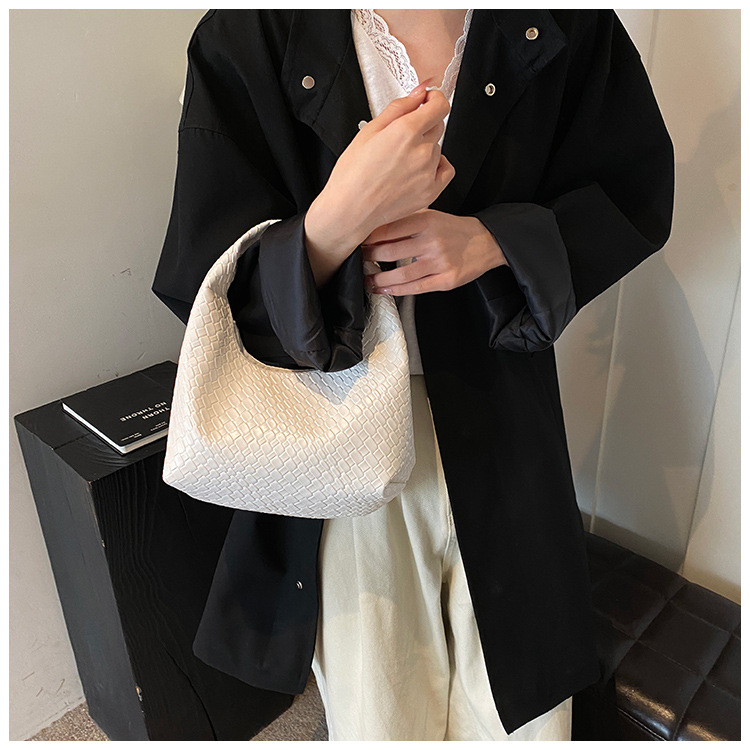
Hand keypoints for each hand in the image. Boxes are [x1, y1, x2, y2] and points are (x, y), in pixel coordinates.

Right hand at [304, 80, 454, 285]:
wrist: (350, 210)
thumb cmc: (353, 174)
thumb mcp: (369, 131)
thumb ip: (399, 108)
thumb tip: (419, 93)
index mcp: (406, 131)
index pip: (440, 105)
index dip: (435, 99)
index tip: (428, 101)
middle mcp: (422, 151)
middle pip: (437, 126)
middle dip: (423, 125)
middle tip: (401, 138)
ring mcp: (428, 173)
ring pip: (437, 148)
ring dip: (425, 148)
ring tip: (401, 161)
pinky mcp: (430, 191)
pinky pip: (446, 170)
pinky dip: (437, 166)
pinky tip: (421, 169)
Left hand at [361, 209, 506, 294]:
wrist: (485, 242)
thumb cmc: (452, 230)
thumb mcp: (431, 216)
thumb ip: (406, 221)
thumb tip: (374, 228)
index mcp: (426, 221)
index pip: (388, 229)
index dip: (369, 237)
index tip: (356, 241)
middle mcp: (432, 241)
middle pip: (391, 251)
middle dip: (369, 257)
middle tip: (358, 260)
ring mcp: (439, 262)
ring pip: (401, 274)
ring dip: (379, 279)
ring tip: (368, 280)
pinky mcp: (445, 280)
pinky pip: (416, 288)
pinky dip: (396, 290)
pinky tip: (384, 290)